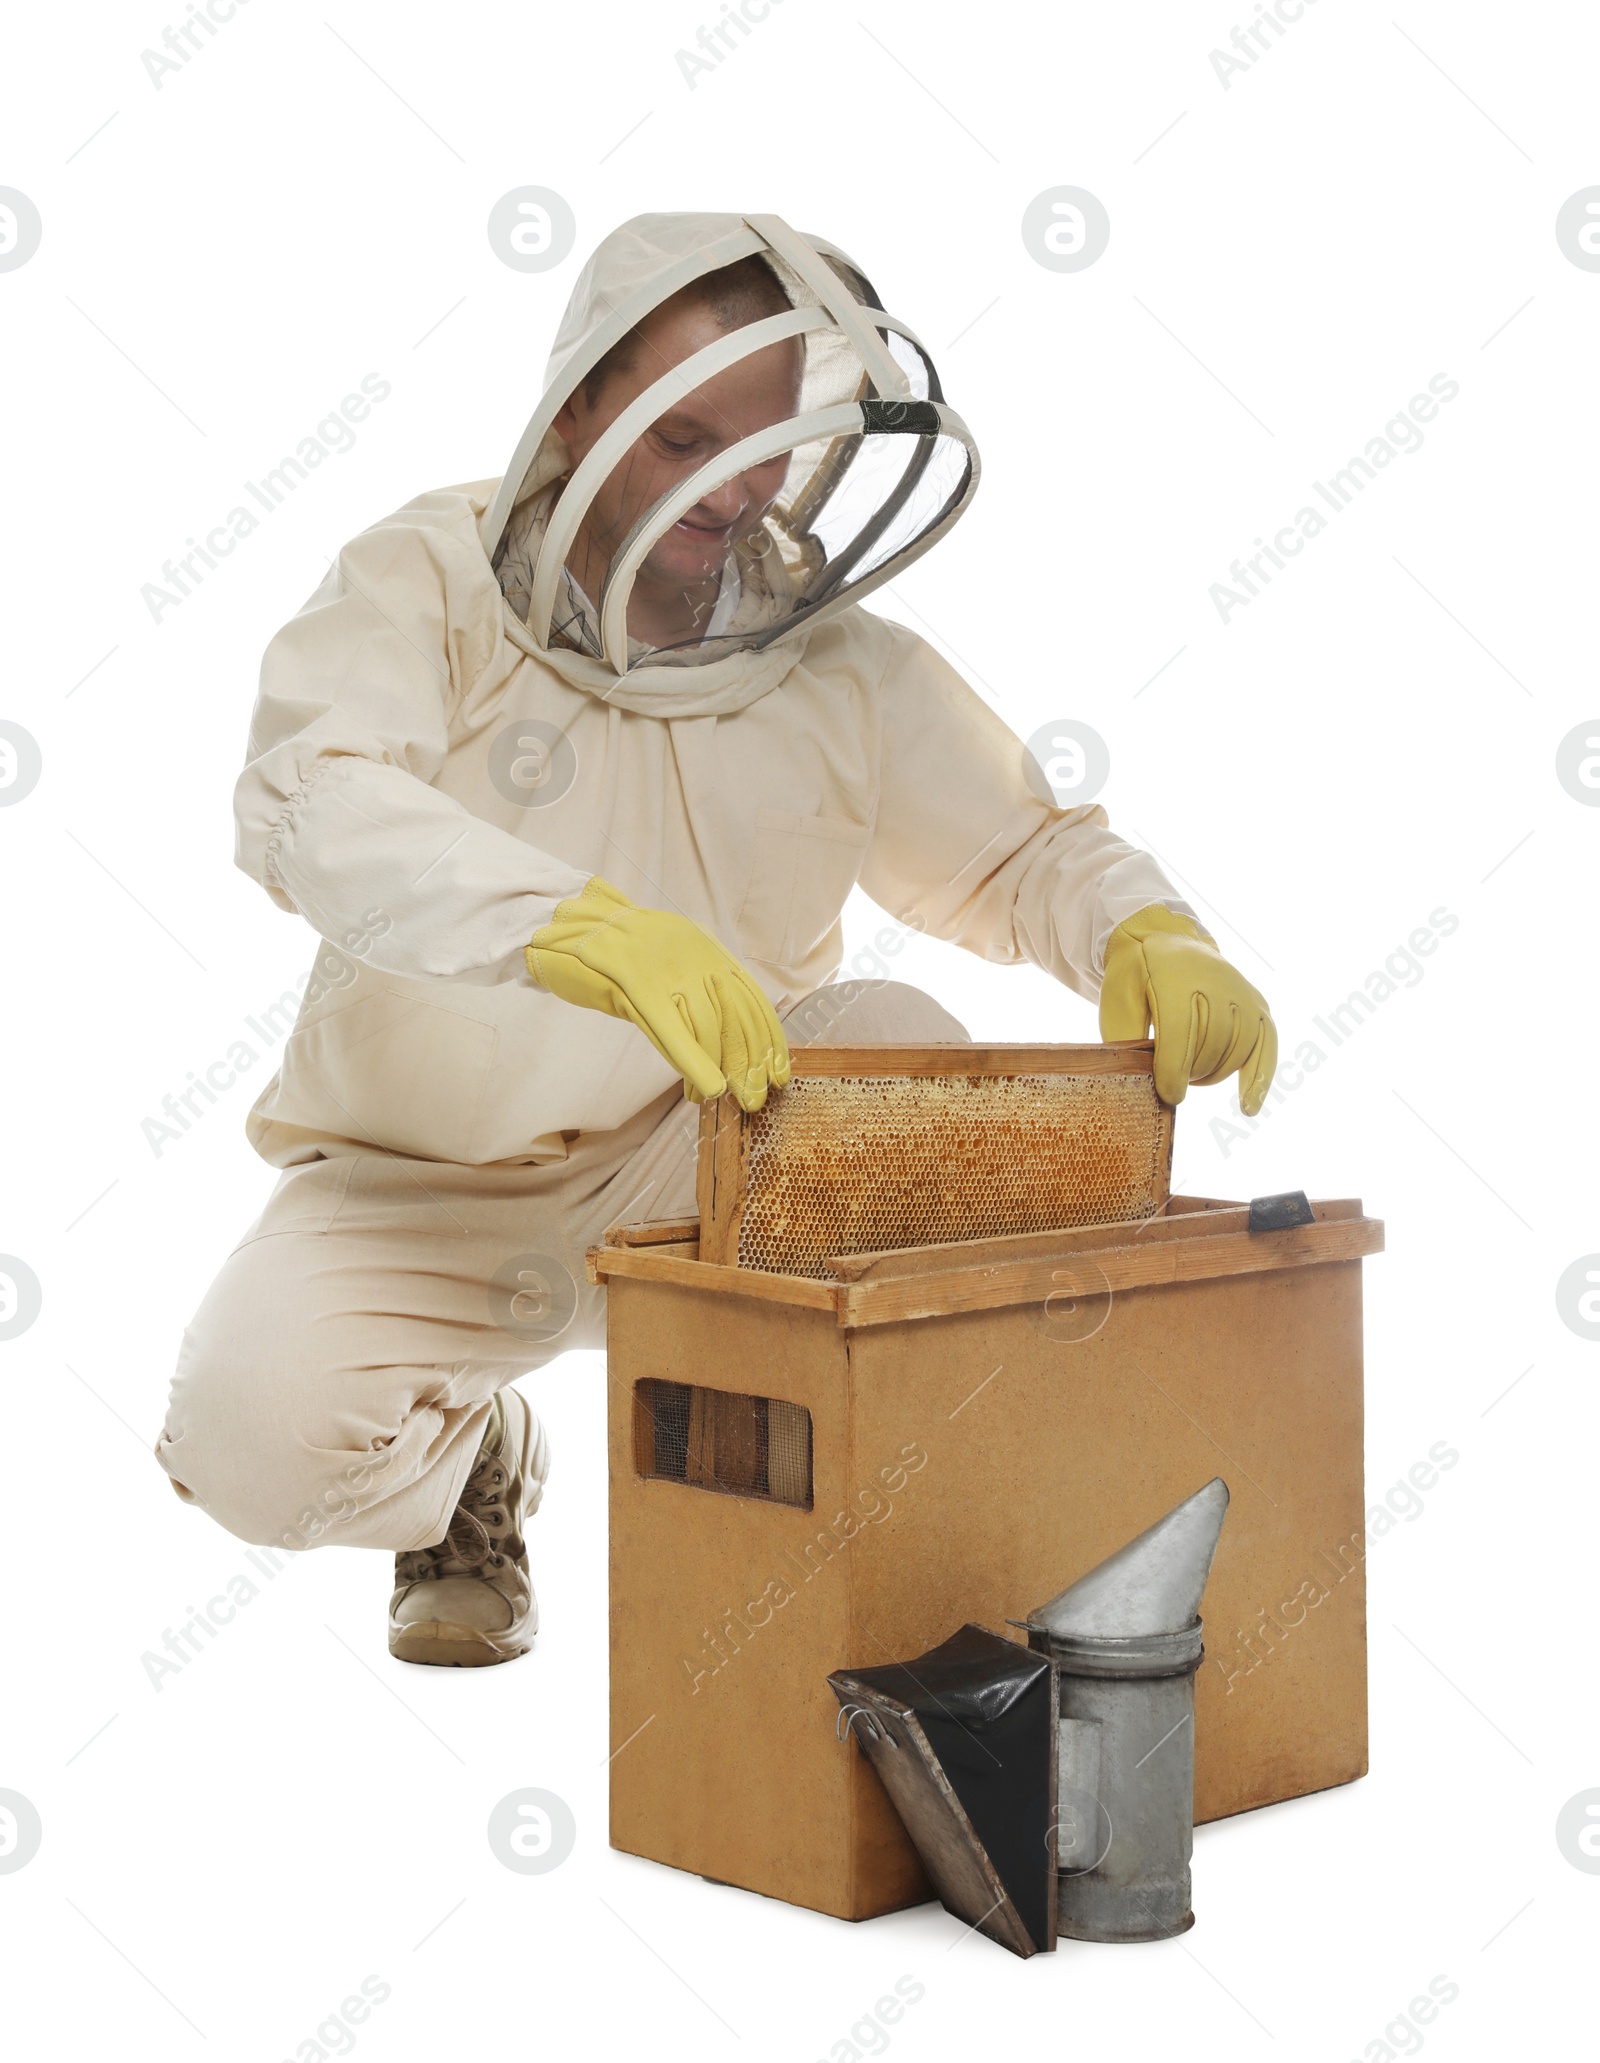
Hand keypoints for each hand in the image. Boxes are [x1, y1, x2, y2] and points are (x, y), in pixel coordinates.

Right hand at [526, 877, 790, 1110]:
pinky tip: (706, 1087)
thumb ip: (690, 991)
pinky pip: (671, 1028)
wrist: (559, 922)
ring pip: (708, 1026)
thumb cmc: (607, 952)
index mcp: (703, 948)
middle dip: (751, 1061)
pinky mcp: (635, 983)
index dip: (768, 1037)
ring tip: (724, 1097)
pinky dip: (693, 1061)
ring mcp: (665, 967)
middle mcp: (693, 954)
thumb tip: (720, 1037)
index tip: (777, 1070)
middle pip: (736, 1015)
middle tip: (755, 1098)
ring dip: (721, 1068)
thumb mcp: (660, 965)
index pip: (749, 997)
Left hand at [1098, 904, 1275, 1115]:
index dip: (1173, 1072)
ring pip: (1236, 1052)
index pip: (1180, 1036)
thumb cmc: (1137, 977)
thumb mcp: (1117, 1000)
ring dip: (1213, 1075)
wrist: (1167, 940)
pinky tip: (1248, 1107)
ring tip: (1191, 1077)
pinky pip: (1267, 1046)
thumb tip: (1135, 1083)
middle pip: (1210, 1048)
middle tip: (1171, 1080)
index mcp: (1175, 980)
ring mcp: (1242, 994)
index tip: (1168, 1096)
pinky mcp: (1259, 1006)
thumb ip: (1125, 1039)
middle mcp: (1217, 984)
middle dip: (1190, 1074)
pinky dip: (1258, 1078)